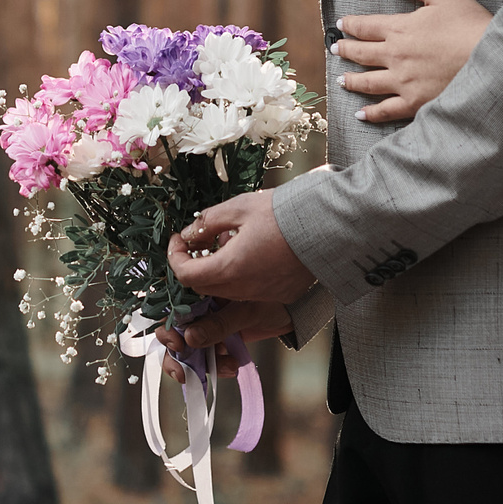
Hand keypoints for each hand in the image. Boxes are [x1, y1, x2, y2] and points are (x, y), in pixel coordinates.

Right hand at [153, 299, 290, 381]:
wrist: (297, 311)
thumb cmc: (273, 299)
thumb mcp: (245, 311)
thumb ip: (218, 324)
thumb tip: (189, 338)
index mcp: (201, 292)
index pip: (172, 312)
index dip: (168, 331)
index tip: (177, 346)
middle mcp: (201, 310)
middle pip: (174, 335)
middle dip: (176, 356)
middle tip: (184, 371)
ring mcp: (210, 327)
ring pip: (190, 351)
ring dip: (195, 366)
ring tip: (214, 372)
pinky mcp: (222, 342)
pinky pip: (209, 358)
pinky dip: (216, 367)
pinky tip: (231, 368)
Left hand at [167, 191, 314, 304]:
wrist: (327, 227)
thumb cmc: (284, 214)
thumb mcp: (239, 208)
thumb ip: (208, 221)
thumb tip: (190, 232)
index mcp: (230, 268)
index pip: (186, 274)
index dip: (175, 256)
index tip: (179, 239)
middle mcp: (244, 289)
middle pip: (203, 287)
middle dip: (193, 266)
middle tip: (197, 242)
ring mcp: (263, 295)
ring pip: (225, 291)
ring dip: (216, 272)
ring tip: (225, 244)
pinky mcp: (279, 295)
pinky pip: (248, 292)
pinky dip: (239, 277)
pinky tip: (249, 254)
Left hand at [334, 0, 493, 123]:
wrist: (492, 60)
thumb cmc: (471, 24)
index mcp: (400, 29)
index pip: (366, 26)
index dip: (351, 25)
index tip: (341, 25)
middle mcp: (395, 56)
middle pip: (361, 54)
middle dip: (345, 50)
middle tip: (335, 49)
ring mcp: (403, 82)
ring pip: (368, 82)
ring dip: (351, 80)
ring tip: (341, 80)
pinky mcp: (415, 103)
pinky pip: (386, 110)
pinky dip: (372, 113)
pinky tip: (361, 114)